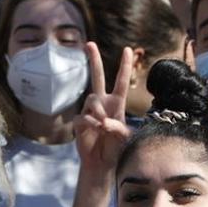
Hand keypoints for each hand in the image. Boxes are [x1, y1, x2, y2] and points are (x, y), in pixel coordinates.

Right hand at [74, 42, 133, 174]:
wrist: (102, 163)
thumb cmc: (116, 149)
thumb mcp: (124, 138)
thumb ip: (117, 128)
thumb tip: (103, 121)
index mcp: (117, 104)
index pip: (121, 82)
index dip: (124, 66)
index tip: (128, 49)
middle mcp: (102, 104)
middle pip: (97, 77)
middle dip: (93, 60)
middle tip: (89, 43)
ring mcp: (90, 111)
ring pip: (91, 99)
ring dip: (98, 111)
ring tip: (103, 126)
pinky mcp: (79, 121)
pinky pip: (83, 116)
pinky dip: (90, 123)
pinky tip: (95, 130)